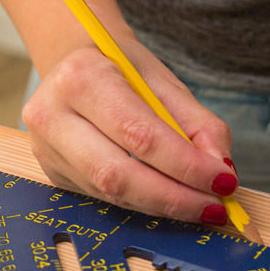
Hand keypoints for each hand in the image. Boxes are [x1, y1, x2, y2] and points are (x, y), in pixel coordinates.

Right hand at [21, 41, 239, 224]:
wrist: (76, 63)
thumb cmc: (123, 71)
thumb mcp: (165, 84)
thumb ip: (199, 125)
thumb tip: (221, 170)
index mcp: (81, 78)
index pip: (139, 134)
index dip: (185, 165)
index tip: (224, 180)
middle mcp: (51, 114)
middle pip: (118, 174)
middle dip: (174, 197)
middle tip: (214, 206)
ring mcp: (45, 149)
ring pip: (111, 193)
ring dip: (162, 205)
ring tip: (200, 206)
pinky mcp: (53, 172)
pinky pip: (104, 197)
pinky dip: (144, 203)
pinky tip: (171, 200)